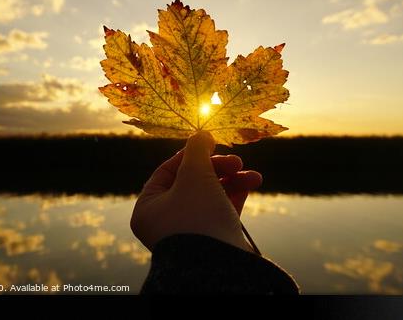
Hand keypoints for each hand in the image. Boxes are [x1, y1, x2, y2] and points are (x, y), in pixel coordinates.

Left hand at [130, 131, 262, 252]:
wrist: (220, 267)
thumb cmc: (198, 217)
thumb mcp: (194, 174)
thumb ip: (197, 150)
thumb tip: (201, 134)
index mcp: (148, 208)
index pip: (166, 171)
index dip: (190, 154)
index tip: (210, 144)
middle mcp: (165, 222)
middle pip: (192, 181)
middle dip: (218, 168)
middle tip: (237, 161)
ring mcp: (190, 232)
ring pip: (211, 195)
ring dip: (233, 180)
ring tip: (253, 176)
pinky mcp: (212, 240)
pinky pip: (222, 210)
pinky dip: (237, 195)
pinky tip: (252, 183)